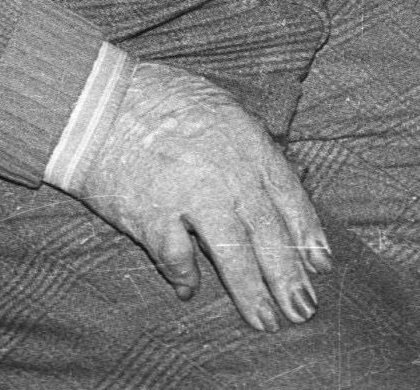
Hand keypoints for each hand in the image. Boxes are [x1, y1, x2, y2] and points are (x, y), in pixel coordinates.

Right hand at [62, 59, 330, 329]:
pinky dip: (184, 276)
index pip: (289, 195)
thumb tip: (277, 179)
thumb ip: (250, 145)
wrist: (98, 103)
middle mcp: (228, 173)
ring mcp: (192, 196)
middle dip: (289, 275)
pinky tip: (189, 289)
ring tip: (267, 320)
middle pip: (268, 233)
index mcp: (248, 143)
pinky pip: (177, 258)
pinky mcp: (154, 217)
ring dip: (251, 291)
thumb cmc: (160, 100)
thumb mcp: (221, 108)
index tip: (321, 263)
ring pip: (233, 255)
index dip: (308, 232)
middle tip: (303, 308)